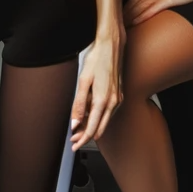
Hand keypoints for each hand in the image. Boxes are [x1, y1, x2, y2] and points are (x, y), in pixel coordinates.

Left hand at [70, 24, 124, 150]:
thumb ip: (79, 104)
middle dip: (86, 136)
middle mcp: (113, 102)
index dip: (82, 139)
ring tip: (77, 130)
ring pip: (104, 122)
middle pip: (99, 129)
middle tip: (73, 140)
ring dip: (92, 128)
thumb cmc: (96, 59)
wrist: (112, 45)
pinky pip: (108, 113)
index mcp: (103, 100)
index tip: (74, 146)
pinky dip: (98, 118)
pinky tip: (89, 116)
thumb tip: (74, 123)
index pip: (92, 129)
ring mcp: (118, 99)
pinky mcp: (119, 95)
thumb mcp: (83, 81)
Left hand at [125, 0, 192, 28]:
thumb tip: (161, 1)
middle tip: (115, 22)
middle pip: (135, 1)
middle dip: (124, 12)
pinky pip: (152, 8)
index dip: (127, 6)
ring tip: (121, 24)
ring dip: (129, 15)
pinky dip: (142, 15)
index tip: (120, 14)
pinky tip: (136, 21)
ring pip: (140, 6)